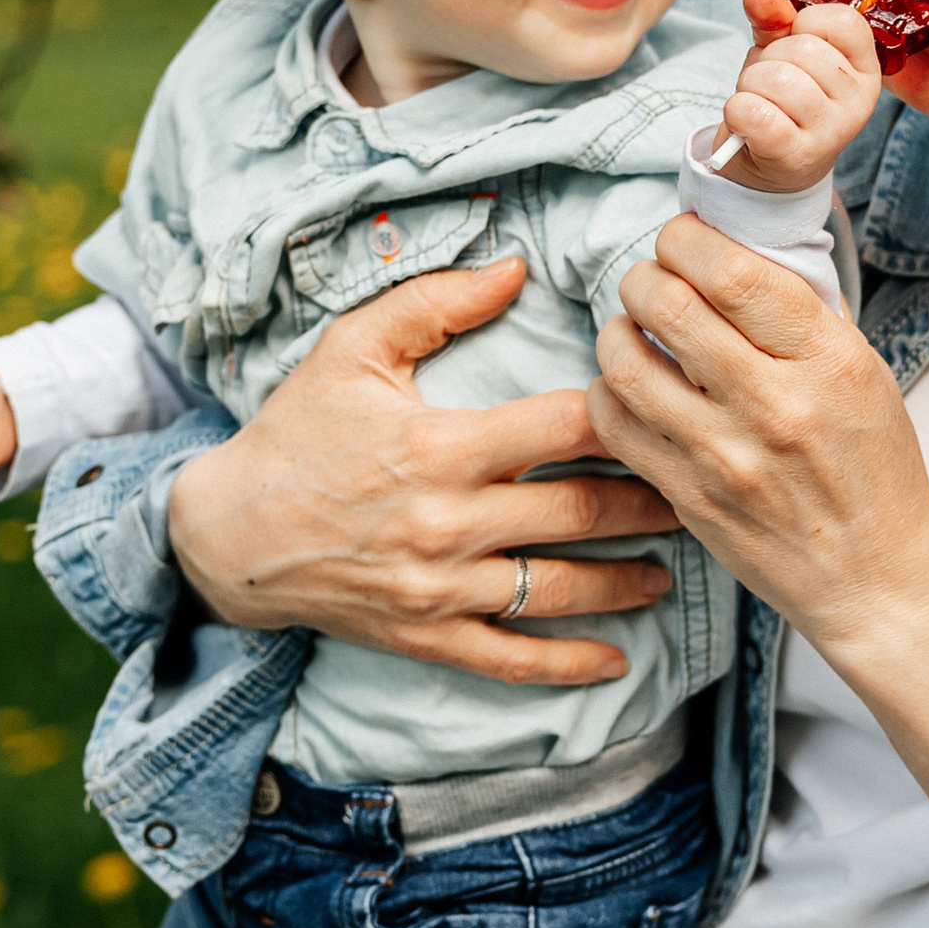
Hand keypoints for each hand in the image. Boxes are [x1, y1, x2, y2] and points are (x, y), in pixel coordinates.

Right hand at [165, 253, 679, 687]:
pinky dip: (568, 662)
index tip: (669, 402)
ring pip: (560, 587)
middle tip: (699, 482)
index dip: (626, 413)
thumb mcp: (352, 349)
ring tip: (675, 562)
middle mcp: (448, 522)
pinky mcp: (427, 636)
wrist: (229, 537)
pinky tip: (617, 656)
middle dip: (650, 499)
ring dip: (628, 578)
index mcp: (440, 446)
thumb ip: (436, 301)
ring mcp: (440, 587)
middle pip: (579, 511)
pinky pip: (512, 658)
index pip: (561, 428)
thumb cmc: (296, 433)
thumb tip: (518, 265)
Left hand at [588, 216, 928, 883]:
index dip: (688, 240)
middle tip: (649, 279)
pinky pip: (617, 425)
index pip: (736, 273)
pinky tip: (625, 387)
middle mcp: (777, 405)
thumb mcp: (866, 377)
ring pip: (629, 363)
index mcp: (830, 361)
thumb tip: (740, 249)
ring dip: (616, 330)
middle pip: (671, 305)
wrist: (877, 581)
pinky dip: (608, 391)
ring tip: (629, 328)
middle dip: (645, 276)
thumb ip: (805, 316)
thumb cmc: (875, 474)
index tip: (682, 240)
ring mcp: (728, 456)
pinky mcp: (691, 498)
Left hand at [710, 0, 883, 194]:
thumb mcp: (783, 51)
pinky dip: (737, 110)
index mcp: (864, 69)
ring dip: (750, 85)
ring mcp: (832, 131)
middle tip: (768, 82)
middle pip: (803, 49)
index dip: (805, 24)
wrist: (773, 166)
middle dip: (768, 59)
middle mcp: (859, 101)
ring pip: (776, 79)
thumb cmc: (783, 99)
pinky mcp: (797, 155)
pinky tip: (745, 122)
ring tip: (758, 102)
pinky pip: (755, 113)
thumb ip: (774, 18)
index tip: (796, 45)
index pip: (842, 20)